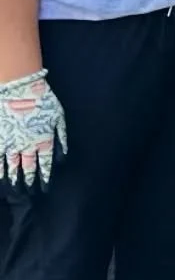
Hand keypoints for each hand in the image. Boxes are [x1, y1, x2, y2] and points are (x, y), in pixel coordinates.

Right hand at [0, 69, 66, 188]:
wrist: (20, 90)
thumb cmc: (43, 100)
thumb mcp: (60, 118)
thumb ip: (62, 137)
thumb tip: (63, 154)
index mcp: (44, 141)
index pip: (45, 163)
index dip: (45, 175)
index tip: (44, 186)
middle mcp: (27, 146)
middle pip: (28, 166)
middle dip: (29, 178)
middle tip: (28, 189)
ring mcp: (11, 143)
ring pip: (12, 164)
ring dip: (13, 176)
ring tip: (14, 186)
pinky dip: (0, 168)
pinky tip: (1, 175)